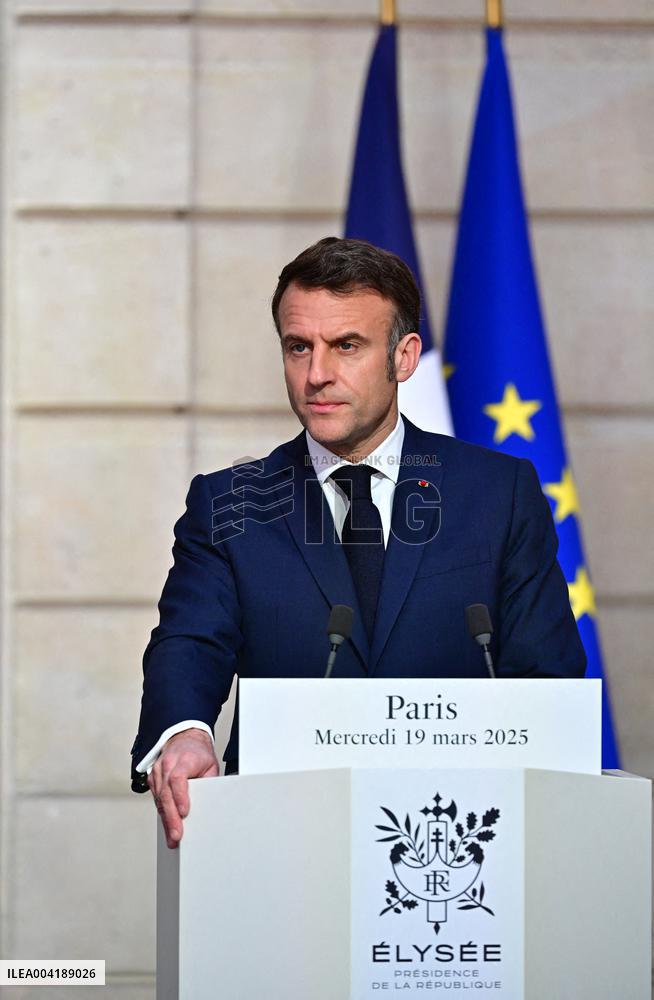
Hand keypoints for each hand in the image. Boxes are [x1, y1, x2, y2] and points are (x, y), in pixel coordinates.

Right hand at [148, 728, 218, 848]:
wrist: (184, 737)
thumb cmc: (197, 752)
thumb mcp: (210, 764)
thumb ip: (209, 783)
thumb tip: (212, 803)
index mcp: (184, 759)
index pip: (178, 779)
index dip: (180, 797)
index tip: (184, 812)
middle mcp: (167, 764)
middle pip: (166, 793)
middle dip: (171, 817)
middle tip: (176, 835)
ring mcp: (158, 771)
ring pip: (159, 798)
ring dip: (166, 819)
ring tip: (172, 836)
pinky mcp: (153, 778)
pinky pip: (156, 797)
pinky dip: (162, 811)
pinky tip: (167, 823)